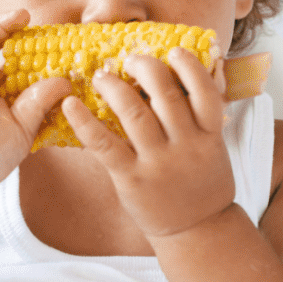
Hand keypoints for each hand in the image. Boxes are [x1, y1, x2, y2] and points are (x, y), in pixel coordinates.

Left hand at [62, 47, 235, 241]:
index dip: (189, 67)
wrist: (196, 230)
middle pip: (166, 94)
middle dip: (145, 67)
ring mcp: (158, 163)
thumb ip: (199, 116)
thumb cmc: (200, 181)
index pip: (205, 91)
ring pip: (134, 113)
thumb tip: (184, 74)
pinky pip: (104, 144)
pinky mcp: (131, 178)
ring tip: (101, 75)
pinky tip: (70, 104)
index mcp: (209, 135)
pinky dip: (84, 121)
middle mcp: (186, 146)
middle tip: (130, 58)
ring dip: (114, 86)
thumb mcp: (212, 147)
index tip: (174, 51)